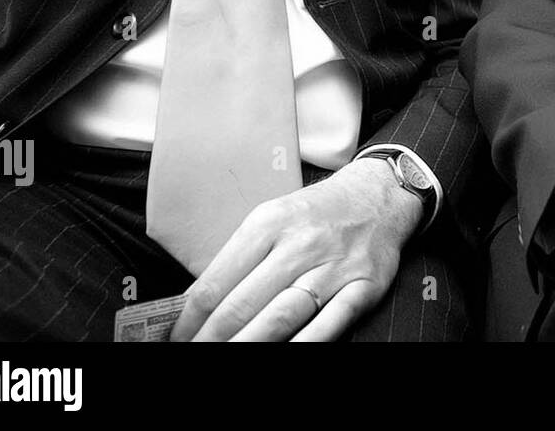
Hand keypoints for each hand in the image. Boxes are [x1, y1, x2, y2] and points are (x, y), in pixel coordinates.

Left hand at [169, 157, 423, 341]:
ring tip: (224, 359)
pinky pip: (329, 324)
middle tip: (193, 353)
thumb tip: (198, 303)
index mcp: (268, 224)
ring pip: (280, 317)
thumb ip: (239, 257)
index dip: (189, 321)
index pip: (215, 283)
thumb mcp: (272, 217)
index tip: (175, 338)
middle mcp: (299, 245)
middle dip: (210, 340)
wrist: (379, 194)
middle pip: (242, 305)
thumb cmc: (318, 211)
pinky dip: (303, 344)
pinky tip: (283, 353)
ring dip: (247, 345)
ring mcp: (333, 268)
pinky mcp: (363, 286)